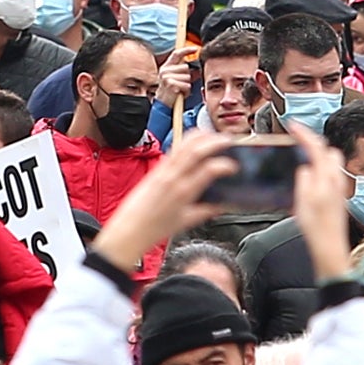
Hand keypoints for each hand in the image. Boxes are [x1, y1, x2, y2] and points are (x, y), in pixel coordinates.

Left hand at [99, 130, 241, 267]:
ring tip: (213, 135)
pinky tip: (194, 141)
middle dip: (215, 141)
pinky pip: (174, 150)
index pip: (208, 170)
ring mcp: (162, 171)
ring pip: (183, 144)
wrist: (130, 229)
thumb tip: (221, 205)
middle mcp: (172, 178)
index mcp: (183, 192)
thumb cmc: (154, 229)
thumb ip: (206, 211)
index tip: (234, 166)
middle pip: (196, 150)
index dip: (224, 165)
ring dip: (201, 136)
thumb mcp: (186, 222)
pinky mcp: (155, 169)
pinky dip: (187, 142)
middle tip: (227, 140)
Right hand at [288, 129, 357, 280]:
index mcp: (327, 178)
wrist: (329, 248)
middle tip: (298, 142)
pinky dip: (319, 171)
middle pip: (329, 152)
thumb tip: (304, 167)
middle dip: (314, 144)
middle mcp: (336, 181)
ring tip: (301, 159)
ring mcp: (338, 190)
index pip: (317, 146)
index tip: (293, 126)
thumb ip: (304, 178)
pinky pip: (328, 176)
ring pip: (330, 164)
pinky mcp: (336, 199)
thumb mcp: (303, 200)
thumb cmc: (317, 228)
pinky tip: (308, 181)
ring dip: (318, 158)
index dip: (304, 133)